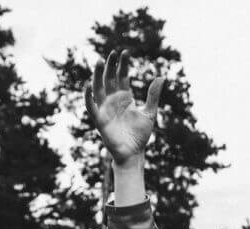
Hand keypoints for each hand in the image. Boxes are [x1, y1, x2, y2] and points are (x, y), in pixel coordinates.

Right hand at [84, 49, 164, 164]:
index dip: (122, 65)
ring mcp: (105, 109)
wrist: (134, 153)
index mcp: (124, 97)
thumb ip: (153, 95)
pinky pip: (91, 106)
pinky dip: (88, 96)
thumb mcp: (150, 113)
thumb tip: (162, 77)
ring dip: (98, 75)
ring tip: (101, 62)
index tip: (125, 52)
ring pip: (98, 88)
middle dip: (110, 66)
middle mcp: (113, 101)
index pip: (121, 76)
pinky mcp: (100, 120)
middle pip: (109, 79)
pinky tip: (88, 85)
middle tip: (113, 53)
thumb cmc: (140, 135)